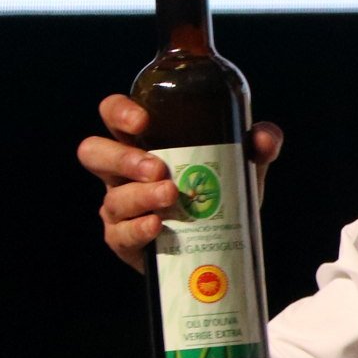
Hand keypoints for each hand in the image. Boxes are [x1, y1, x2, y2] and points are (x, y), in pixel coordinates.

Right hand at [79, 95, 281, 272]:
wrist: (219, 245)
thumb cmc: (218, 193)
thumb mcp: (242, 167)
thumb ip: (258, 147)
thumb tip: (264, 137)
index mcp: (141, 143)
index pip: (113, 116)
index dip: (119, 112)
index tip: (144, 121)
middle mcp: (121, 172)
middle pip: (93, 153)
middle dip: (122, 158)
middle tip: (157, 167)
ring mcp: (118, 207)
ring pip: (112, 198)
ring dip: (141, 196)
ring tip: (170, 196)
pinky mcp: (124, 240)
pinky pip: (121, 235)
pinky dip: (139, 229)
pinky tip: (158, 226)